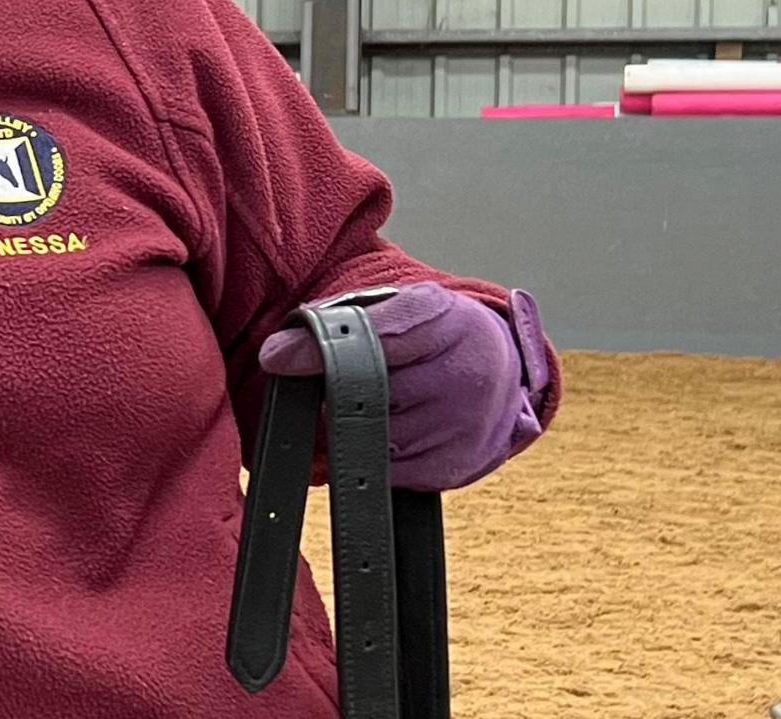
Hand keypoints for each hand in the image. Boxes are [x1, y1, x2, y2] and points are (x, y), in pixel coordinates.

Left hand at [256, 282, 548, 491]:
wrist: (505, 367)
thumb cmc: (436, 334)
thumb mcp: (396, 306)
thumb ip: (337, 321)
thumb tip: (276, 356)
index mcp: (441, 320)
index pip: (371, 338)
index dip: (318, 351)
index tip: (275, 359)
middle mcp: (462, 374)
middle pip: (364, 398)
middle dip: (332, 398)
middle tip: (328, 392)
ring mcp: (465, 425)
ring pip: (373, 440)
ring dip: (349, 433)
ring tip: (362, 412)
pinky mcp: (457, 466)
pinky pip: (390, 474)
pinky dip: (373, 459)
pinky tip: (383, 436)